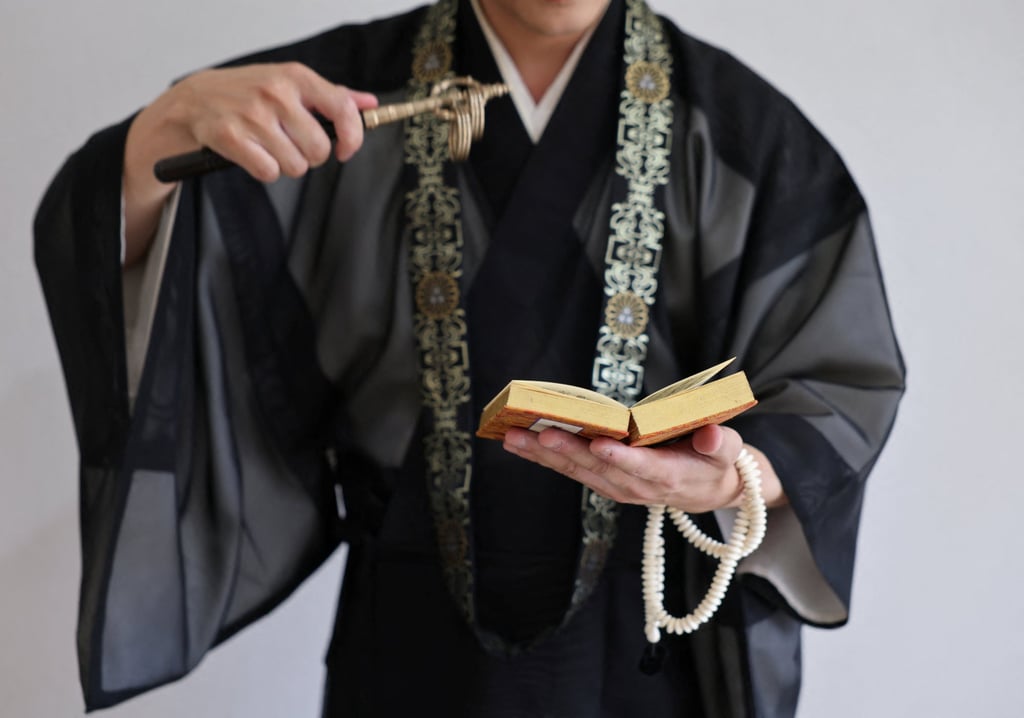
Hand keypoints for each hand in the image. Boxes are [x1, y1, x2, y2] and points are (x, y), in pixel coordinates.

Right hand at [123, 62, 377, 263]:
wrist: (191, 101)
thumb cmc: (246, 93)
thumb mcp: (289, 84)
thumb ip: (332, 95)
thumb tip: (370, 103)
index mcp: (296, 77)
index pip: (342, 109)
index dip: (352, 137)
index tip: (346, 150)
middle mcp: (276, 92)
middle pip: (319, 150)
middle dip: (309, 157)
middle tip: (291, 146)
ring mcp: (252, 114)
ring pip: (295, 166)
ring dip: (285, 165)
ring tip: (269, 148)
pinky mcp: (230, 137)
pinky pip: (268, 172)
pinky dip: (264, 171)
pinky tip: (253, 156)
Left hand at [503, 424, 784, 511]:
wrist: (710, 489)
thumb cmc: (718, 461)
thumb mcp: (731, 450)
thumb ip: (721, 443)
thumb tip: (711, 435)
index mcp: (669, 477)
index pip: (644, 469)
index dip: (622, 458)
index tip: (601, 445)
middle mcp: (638, 487)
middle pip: (599, 470)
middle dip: (568, 453)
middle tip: (540, 434)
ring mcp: (617, 487)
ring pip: (577, 472)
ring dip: (544, 456)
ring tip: (514, 437)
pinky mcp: (605, 482)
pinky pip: (571, 471)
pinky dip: (544, 459)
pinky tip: (520, 443)